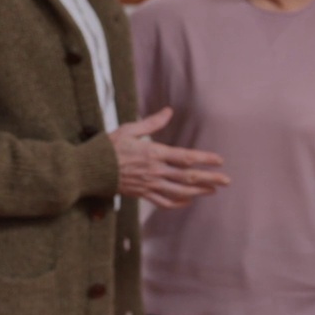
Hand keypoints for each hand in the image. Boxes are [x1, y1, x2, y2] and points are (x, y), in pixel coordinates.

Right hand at [108, 107, 229, 208]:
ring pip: (179, 192)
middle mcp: (154, 171)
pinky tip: (188, 201)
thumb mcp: (129, 129)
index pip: (185, 157)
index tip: (220, 160)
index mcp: (153, 153)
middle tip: (226, 180)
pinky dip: (178, 203)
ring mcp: (149, 185)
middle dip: (209, 179)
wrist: (88, 171)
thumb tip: (169, 111)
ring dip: (198, 191)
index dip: (204, 159)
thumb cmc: (107, 148)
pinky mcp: (142, 194)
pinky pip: (163, 202)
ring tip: (213, 191)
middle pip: (187, 177)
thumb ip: (152, 123)